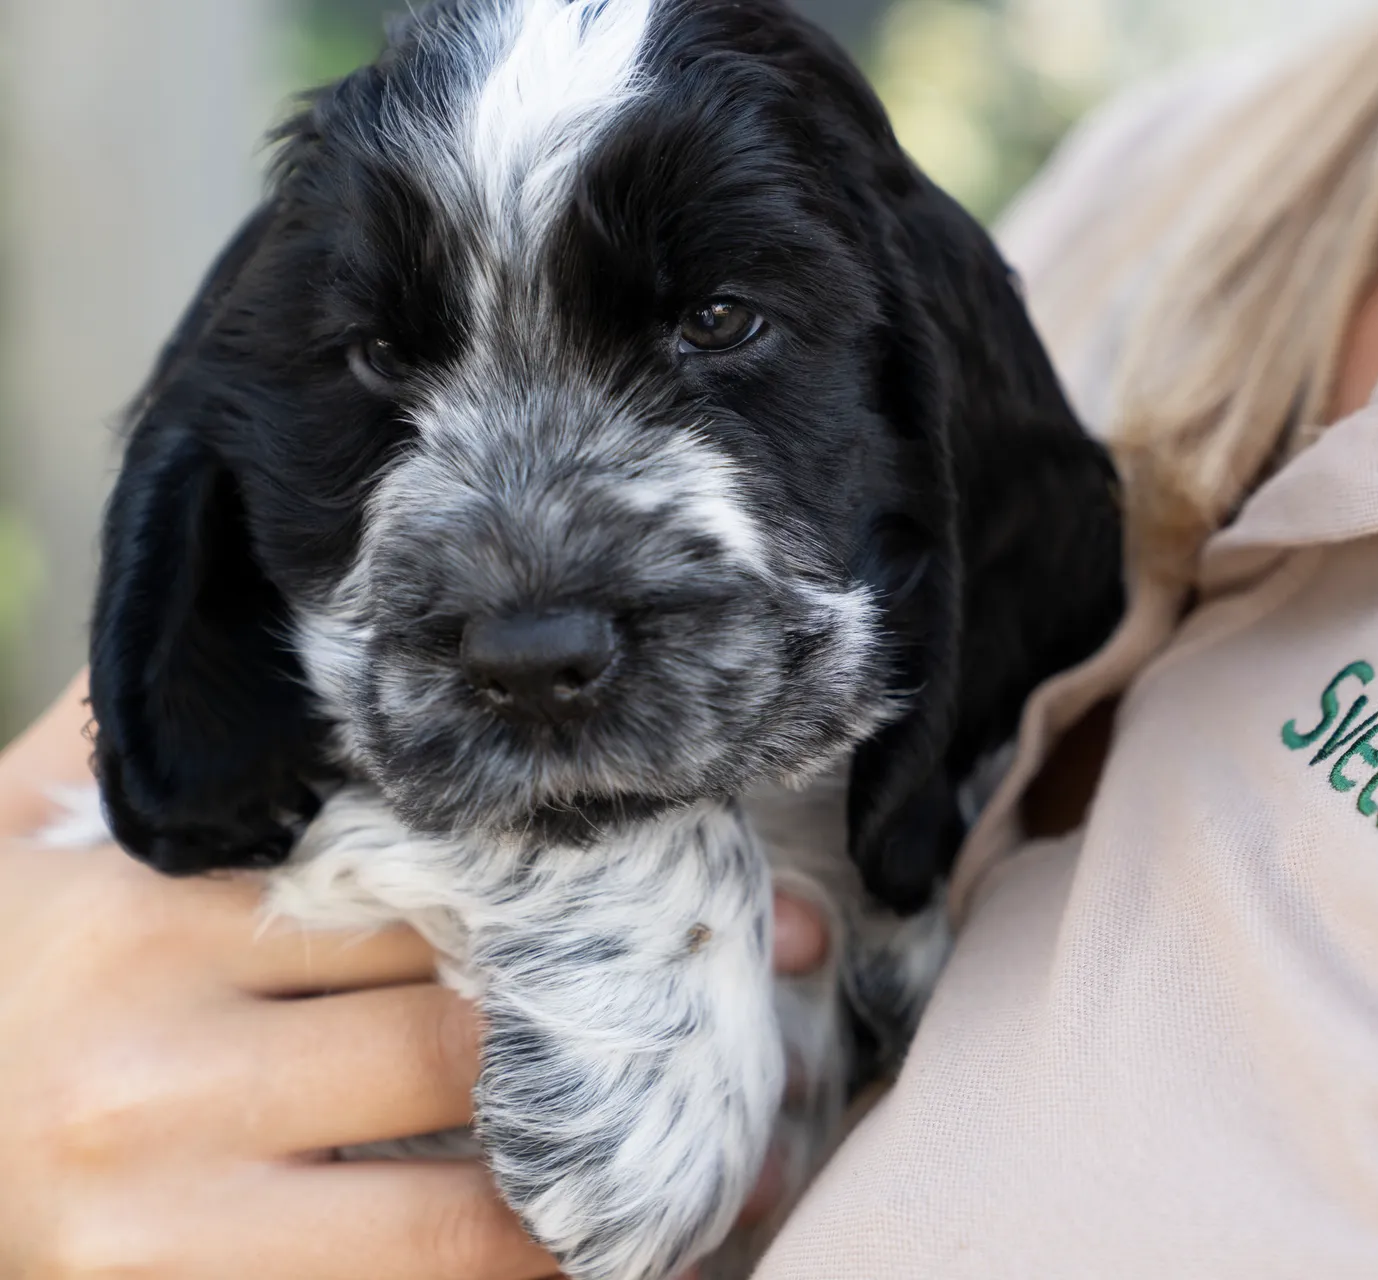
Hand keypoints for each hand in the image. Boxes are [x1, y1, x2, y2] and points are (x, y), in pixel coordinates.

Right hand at [0, 675, 830, 1278]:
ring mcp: (160, 1213)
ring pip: (457, 1197)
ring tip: (728, 1164)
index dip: (576, 883)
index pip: (411, 885)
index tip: (712, 884)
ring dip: (601, 1180)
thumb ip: (128, 737)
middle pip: (460, 1033)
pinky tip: (610, 1264)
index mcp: (139, 915)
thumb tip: (249, 615)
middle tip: (764, 991)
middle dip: (627, 1018)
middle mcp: (154, 1064)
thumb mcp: (16, 842)